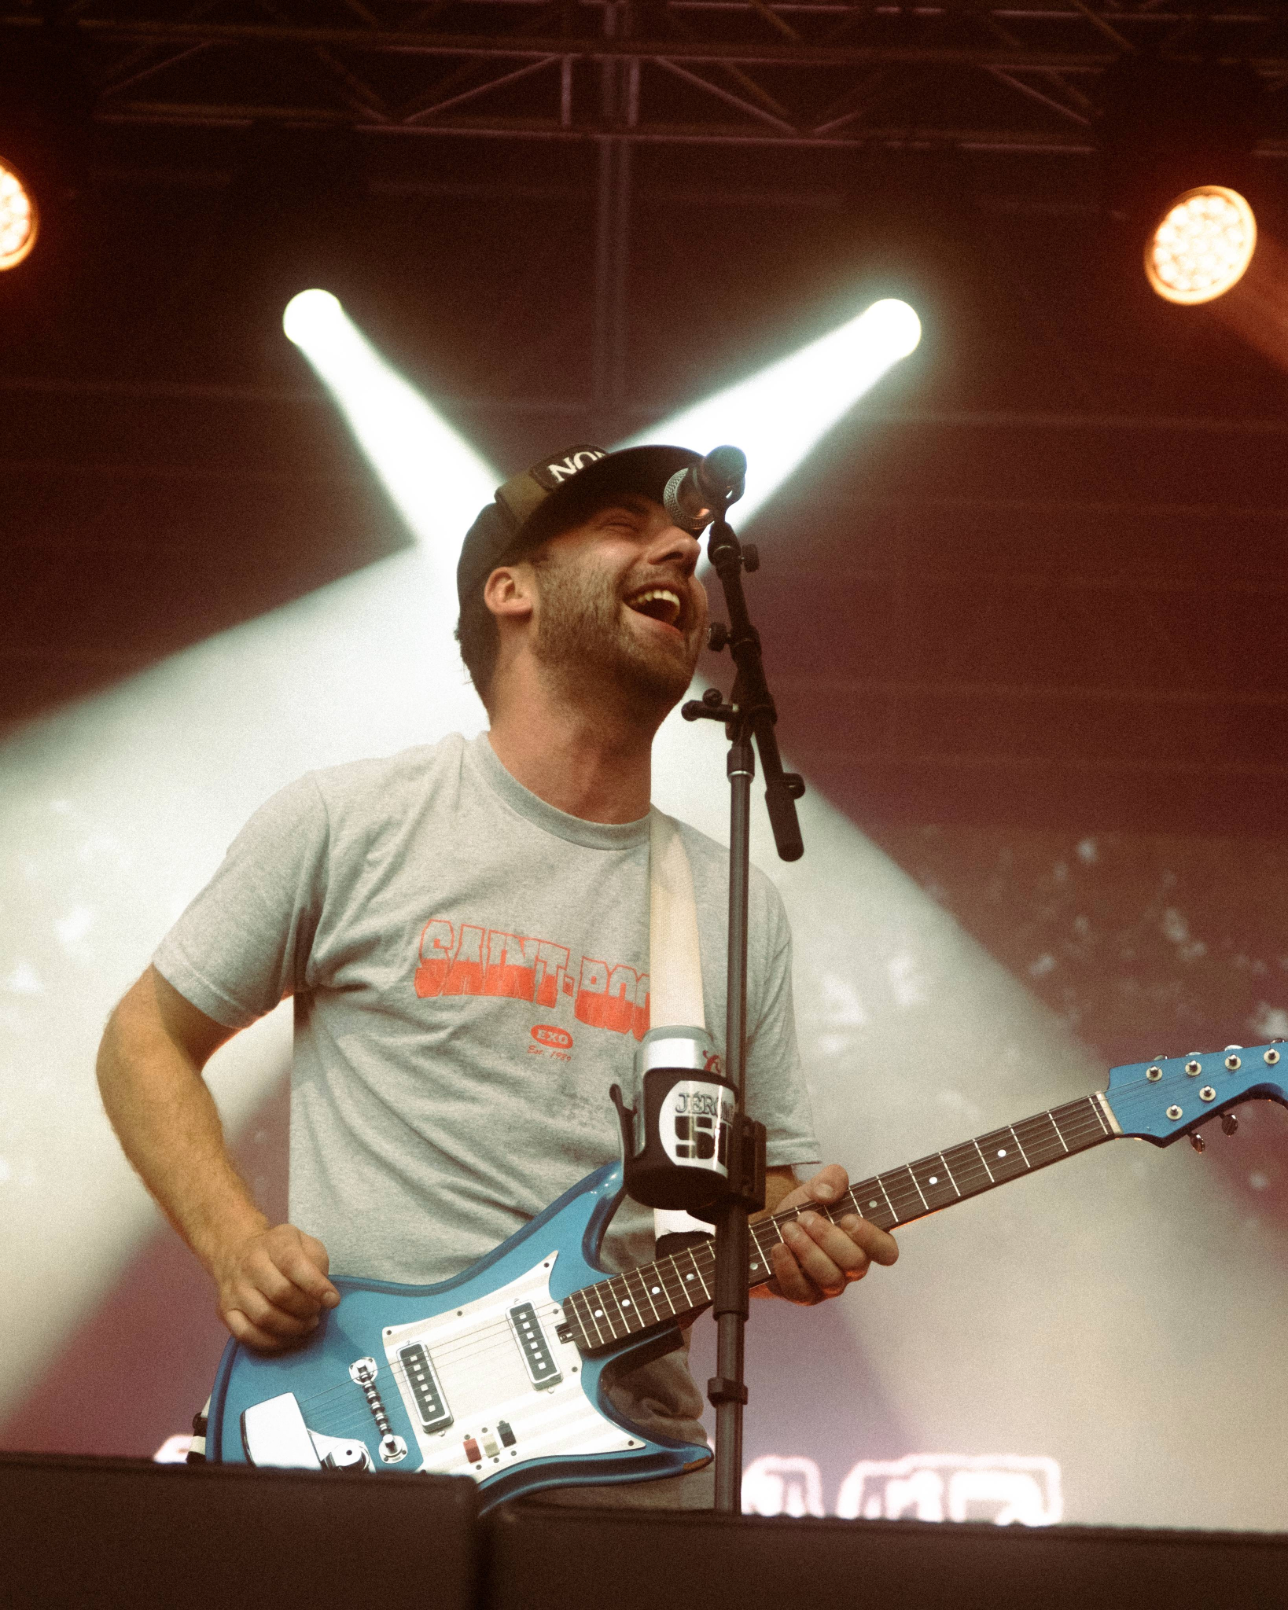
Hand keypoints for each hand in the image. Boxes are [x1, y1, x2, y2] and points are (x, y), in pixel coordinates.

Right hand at [213, 1223, 339, 1351]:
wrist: (236, 1251)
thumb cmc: (279, 1250)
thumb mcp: (304, 1242)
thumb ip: (318, 1261)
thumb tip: (324, 1293)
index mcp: (274, 1243)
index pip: (293, 1264)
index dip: (316, 1285)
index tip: (333, 1300)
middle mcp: (250, 1265)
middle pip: (280, 1293)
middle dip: (305, 1308)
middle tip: (316, 1312)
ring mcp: (235, 1290)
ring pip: (264, 1317)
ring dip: (292, 1328)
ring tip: (307, 1325)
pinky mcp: (225, 1311)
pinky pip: (246, 1335)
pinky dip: (271, 1342)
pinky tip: (287, 1337)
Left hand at [759, 1165, 897, 1304]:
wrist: (772, 1232)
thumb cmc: (804, 1213)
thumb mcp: (817, 1188)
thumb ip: (831, 1179)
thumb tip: (828, 1192)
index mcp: (864, 1242)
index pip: (887, 1251)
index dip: (872, 1238)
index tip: (848, 1219)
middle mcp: (851, 1268)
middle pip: (855, 1263)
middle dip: (828, 1237)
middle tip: (806, 1217)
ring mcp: (829, 1285)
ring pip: (830, 1278)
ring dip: (807, 1250)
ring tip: (789, 1229)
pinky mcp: (804, 1295)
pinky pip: (801, 1291)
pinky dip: (788, 1268)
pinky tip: (779, 1248)